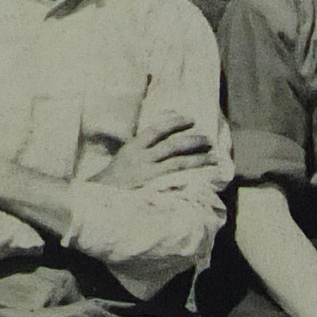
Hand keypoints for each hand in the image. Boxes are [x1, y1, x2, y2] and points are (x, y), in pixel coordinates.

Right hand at [101, 113, 218, 190]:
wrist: (102, 197)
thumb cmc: (118, 175)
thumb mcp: (126, 155)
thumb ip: (144, 147)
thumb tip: (168, 134)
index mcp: (133, 148)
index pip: (157, 130)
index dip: (175, 123)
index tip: (191, 119)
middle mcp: (141, 160)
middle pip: (172, 147)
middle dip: (193, 141)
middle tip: (208, 139)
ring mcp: (148, 176)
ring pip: (178, 164)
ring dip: (198, 160)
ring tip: (214, 158)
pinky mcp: (153, 191)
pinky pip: (176, 182)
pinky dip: (191, 178)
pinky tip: (204, 177)